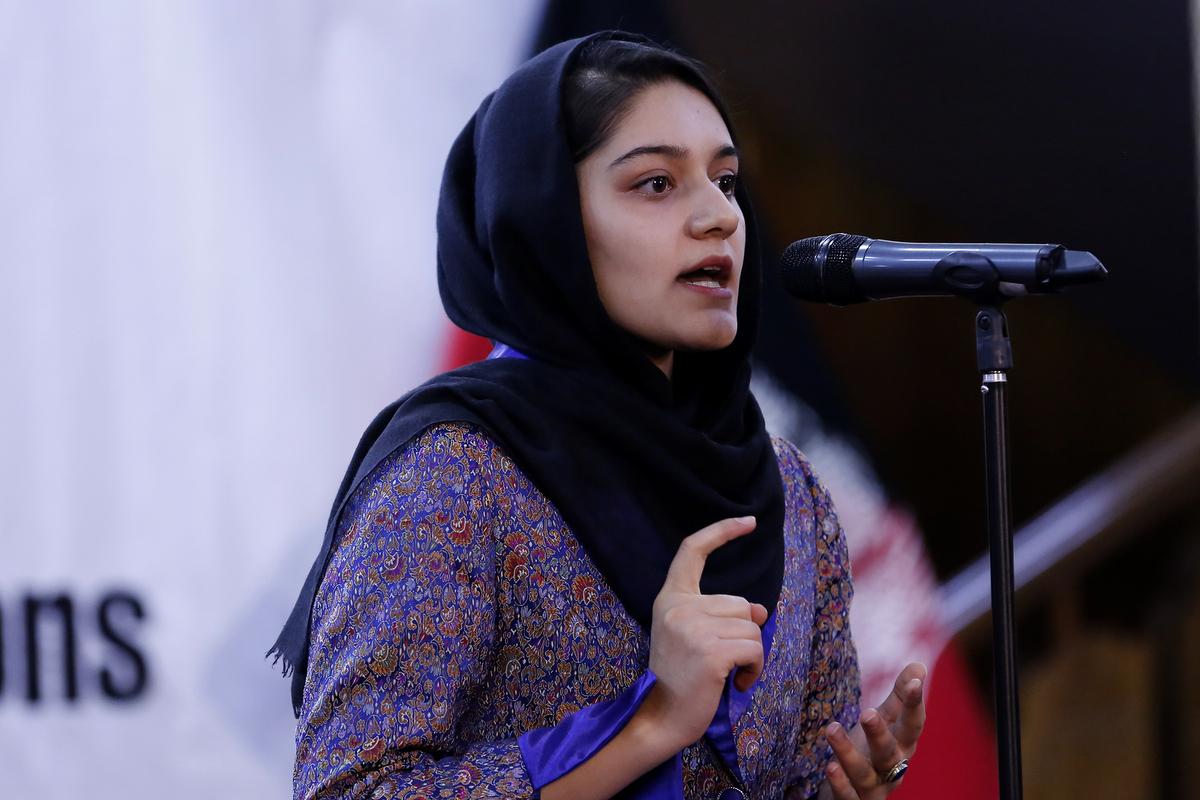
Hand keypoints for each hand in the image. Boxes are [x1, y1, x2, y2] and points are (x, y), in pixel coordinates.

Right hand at [638, 516, 768, 750]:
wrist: (659, 718)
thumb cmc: (680, 680)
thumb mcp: (695, 638)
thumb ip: (721, 616)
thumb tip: (759, 610)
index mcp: (669, 598)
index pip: (692, 551)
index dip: (722, 531)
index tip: (748, 521)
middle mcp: (678, 607)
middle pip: (740, 603)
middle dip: (743, 633)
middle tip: (722, 661)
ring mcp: (692, 628)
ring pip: (752, 628)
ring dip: (751, 655)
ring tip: (726, 675)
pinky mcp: (710, 651)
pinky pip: (755, 649)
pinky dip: (755, 669)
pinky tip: (736, 684)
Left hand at [823, 662, 926, 798]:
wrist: (854, 793)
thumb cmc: (872, 753)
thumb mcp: (885, 723)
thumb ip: (899, 698)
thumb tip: (919, 665)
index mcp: (902, 747)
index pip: (912, 725)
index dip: (915, 704)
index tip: (915, 680)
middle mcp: (891, 770)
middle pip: (888, 753)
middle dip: (880, 733)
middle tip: (867, 712)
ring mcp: (873, 789)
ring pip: (863, 775)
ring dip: (848, 753)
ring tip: (831, 729)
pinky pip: (848, 797)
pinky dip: (840, 784)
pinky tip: (830, 767)